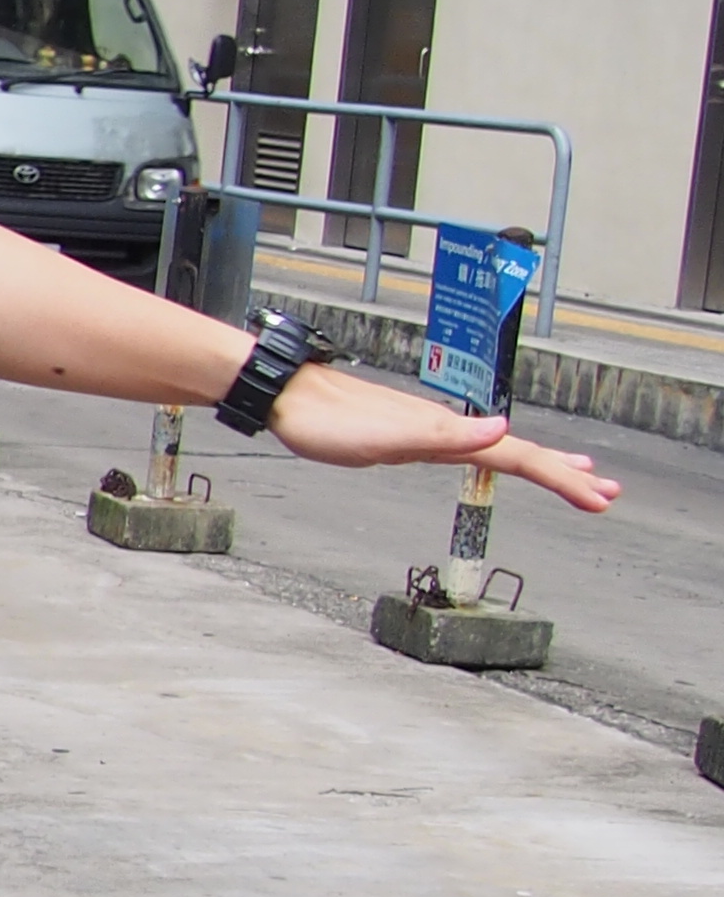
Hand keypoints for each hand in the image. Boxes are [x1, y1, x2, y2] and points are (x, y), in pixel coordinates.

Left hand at [269, 365, 619, 511]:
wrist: (288, 399)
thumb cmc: (327, 421)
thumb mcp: (385, 436)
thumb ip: (442, 435)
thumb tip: (501, 429)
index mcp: (447, 433)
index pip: (517, 456)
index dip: (560, 477)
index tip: (599, 498)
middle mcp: (445, 430)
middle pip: (517, 452)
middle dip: (564, 474)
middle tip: (608, 493)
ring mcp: (429, 433)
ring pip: (498, 449)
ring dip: (542, 464)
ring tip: (577, 475)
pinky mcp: (409, 437)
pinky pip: (470, 450)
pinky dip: (498, 456)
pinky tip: (495, 455)